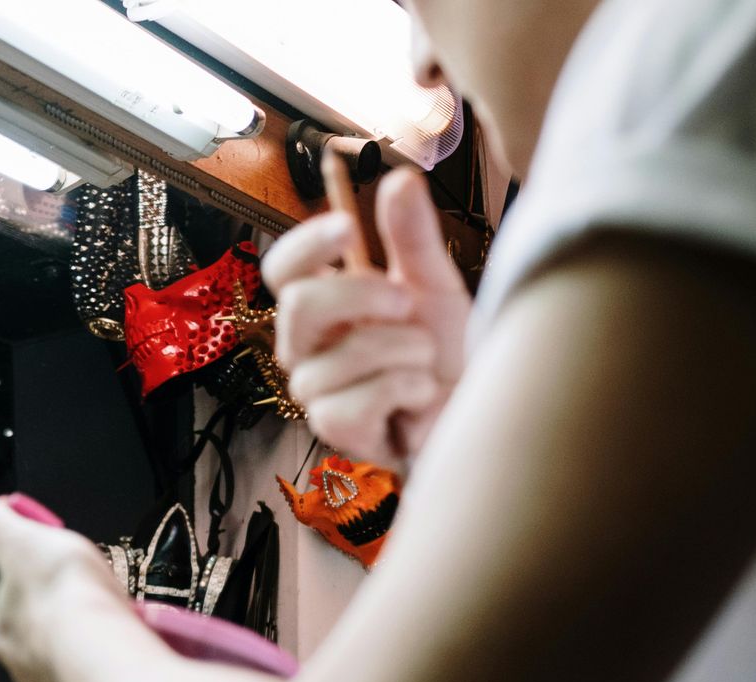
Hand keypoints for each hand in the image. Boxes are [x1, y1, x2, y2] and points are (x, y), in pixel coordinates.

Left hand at [0, 495, 134, 681]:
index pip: (17, 600)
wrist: (103, 656)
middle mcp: (22, 667)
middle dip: (65, 617)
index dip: (40, 580)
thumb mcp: (21, 541)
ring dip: (88, 645)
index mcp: (4, 630)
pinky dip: (108, 669)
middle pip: (45, 634)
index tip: (66, 569)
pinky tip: (125, 655)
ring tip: (116, 626)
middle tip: (96, 598)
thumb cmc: (63, 595)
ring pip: (70, 661)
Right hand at [262, 167, 472, 470]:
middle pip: (299, 304)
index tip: (346, 226)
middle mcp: (306, 345)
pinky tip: (418, 397)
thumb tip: (399, 177)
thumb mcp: (434, 284)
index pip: (282, 268)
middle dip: (365, 296)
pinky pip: (355, 403)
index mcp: (321, 304)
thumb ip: (412, 236)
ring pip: (343, 357)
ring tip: (424, 363)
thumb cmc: (444, 350)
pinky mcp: (334, 430)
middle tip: (408, 304)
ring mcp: (315, 389)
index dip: (306, 244)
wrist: (472, 407)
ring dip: (406, 353)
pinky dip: (404, 392)